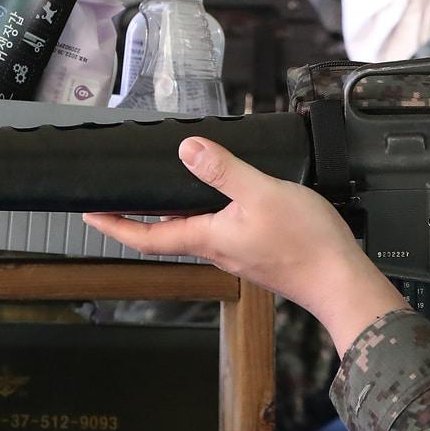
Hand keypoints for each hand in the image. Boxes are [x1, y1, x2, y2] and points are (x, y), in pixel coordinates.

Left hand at [82, 137, 404, 352]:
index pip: (146, 235)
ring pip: (193, 232)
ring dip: (171, 215)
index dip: (113, 225)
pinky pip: (220, 232)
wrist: (341, 280)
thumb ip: (224, 171)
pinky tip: (218, 200)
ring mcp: (236, 253)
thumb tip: (187, 150)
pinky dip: (205, 215)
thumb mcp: (262, 193)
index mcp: (208, 237)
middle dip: (138, 217)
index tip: (89, 214)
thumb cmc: (306, 244)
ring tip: (161, 190)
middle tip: (116, 199)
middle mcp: (216, 250)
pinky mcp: (257, 252)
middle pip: (166, 234)